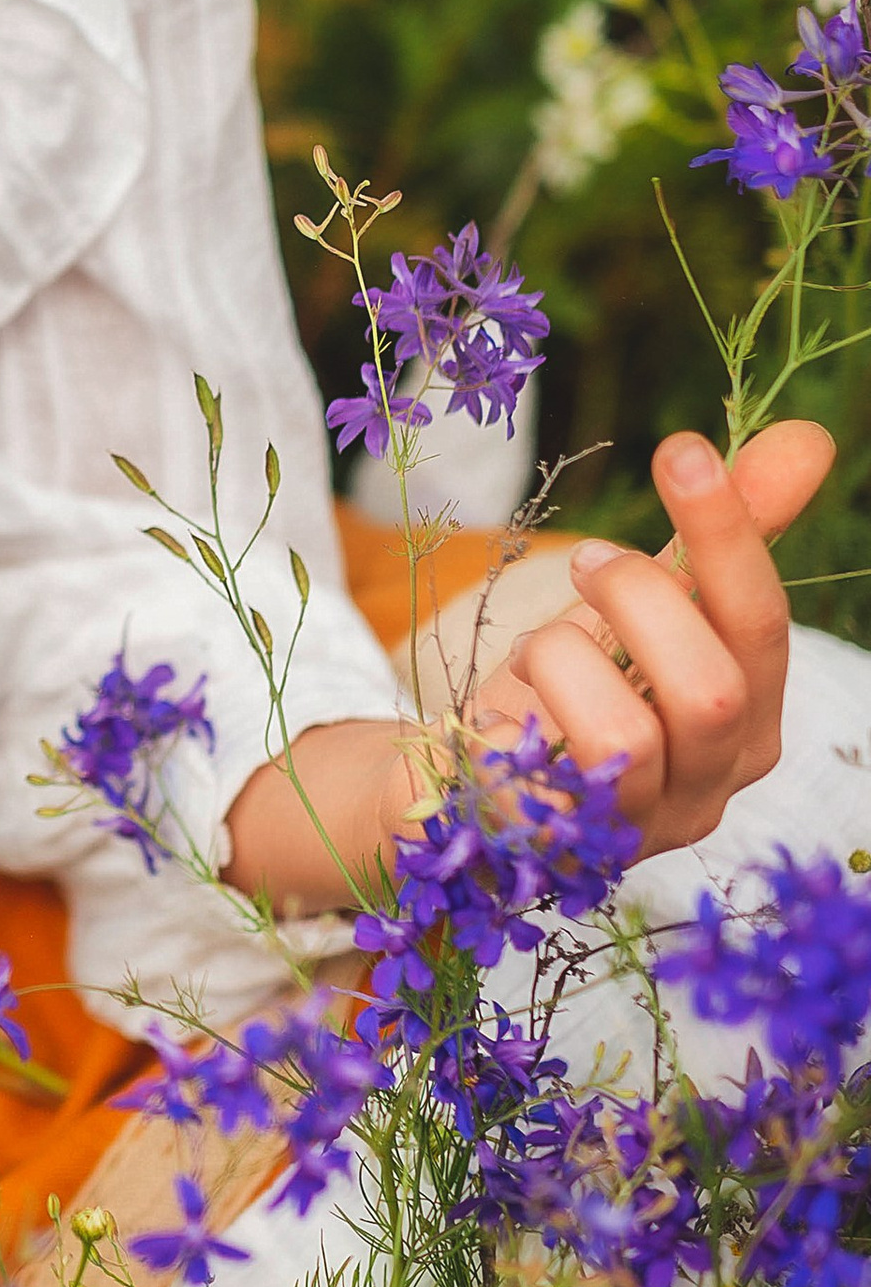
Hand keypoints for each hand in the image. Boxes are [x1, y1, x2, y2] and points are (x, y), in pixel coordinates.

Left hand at [226, 420, 827, 911]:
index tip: (683, 448)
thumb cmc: (581, 681)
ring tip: (538, 642)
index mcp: (748, 721)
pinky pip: (547, 775)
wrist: (476, 770)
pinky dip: (522, 708)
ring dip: (567, 655)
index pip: (761, 626)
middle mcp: (709, 784)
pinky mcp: (557, 847)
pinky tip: (509, 698)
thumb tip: (809, 439)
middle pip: (712, 691)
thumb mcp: (646, 599)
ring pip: (627, 738)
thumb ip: (723, 531)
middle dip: (640, 598)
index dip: (727, 536)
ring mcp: (637, 826)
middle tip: (585, 561)